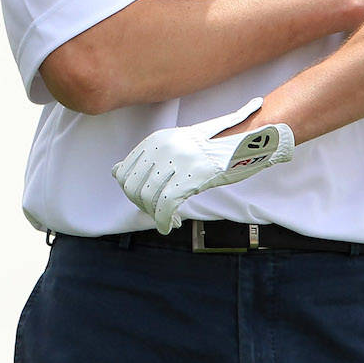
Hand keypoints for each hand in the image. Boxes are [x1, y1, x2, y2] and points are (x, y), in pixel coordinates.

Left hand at [111, 97, 294, 233]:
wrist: (248, 138)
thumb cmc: (213, 146)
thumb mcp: (174, 145)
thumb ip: (146, 158)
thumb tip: (115, 172)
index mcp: (155, 140)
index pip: (123, 173)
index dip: (133, 194)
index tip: (147, 202)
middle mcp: (162, 148)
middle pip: (133, 188)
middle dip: (143, 206)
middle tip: (159, 213)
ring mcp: (177, 161)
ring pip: (148, 198)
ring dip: (155, 215)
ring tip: (169, 218)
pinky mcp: (193, 176)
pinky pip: (166, 205)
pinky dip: (164, 220)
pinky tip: (172, 224)